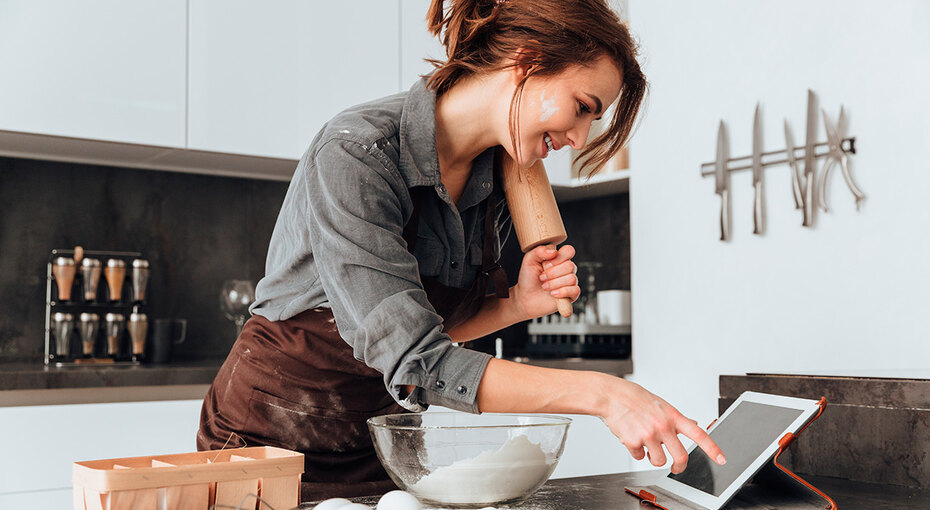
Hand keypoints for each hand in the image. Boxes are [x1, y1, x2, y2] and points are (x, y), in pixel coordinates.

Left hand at [511, 244, 580, 320]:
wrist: (526, 298)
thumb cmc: (528, 279)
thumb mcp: (529, 261)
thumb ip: (539, 251)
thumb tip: (554, 252)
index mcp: (559, 258)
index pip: (569, 251)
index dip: (559, 257)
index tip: (546, 264)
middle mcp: (566, 269)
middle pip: (570, 266)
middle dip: (552, 273)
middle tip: (541, 277)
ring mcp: (570, 282)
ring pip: (572, 278)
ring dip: (554, 283)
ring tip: (544, 286)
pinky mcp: (572, 295)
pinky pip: (575, 290)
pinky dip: (563, 292)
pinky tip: (553, 293)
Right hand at [600, 376, 725, 473]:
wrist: (610, 396)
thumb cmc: (634, 397)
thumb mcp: (660, 404)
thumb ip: (675, 417)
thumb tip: (693, 422)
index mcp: (672, 416)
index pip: (698, 434)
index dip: (712, 448)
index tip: (722, 459)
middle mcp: (663, 426)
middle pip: (681, 457)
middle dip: (679, 467)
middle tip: (675, 468)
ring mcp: (648, 434)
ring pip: (659, 461)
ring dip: (653, 457)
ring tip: (646, 445)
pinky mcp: (633, 442)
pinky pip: (639, 457)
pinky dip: (636, 451)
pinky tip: (631, 438)